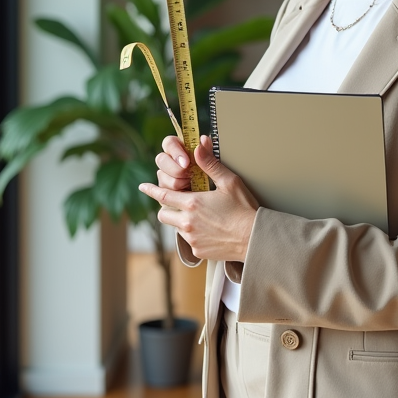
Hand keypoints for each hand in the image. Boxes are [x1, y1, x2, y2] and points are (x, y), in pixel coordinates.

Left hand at [141, 135, 258, 261]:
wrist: (254, 238)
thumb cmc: (244, 208)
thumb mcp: (229, 182)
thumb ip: (210, 164)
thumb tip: (199, 146)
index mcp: (192, 203)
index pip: (163, 195)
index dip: (151, 190)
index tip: (142, 186)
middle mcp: (187, 222)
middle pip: (163, 214)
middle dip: (166, 207)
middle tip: (177, 203)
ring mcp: (191, 238)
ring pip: (175, 228)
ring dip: (181, 220)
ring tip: (200, 216)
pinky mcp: (198, 251)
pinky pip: (189, 241)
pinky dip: (194, 234)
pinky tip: (210, 230)